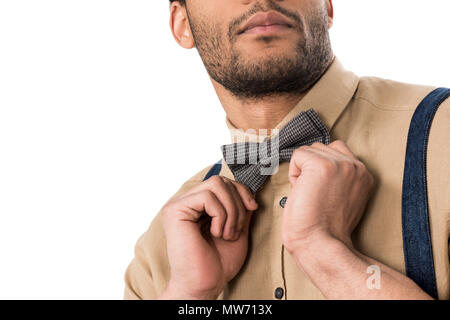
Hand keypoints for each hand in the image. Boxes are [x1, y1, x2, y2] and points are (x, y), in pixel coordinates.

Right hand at [159, 176, 257, 299]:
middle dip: (237, 203)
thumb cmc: (218, 262)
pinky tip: (216, 233)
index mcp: (199, 204)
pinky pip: (207, 198)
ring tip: (227, 234)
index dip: (242, 192)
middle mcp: (186, 201)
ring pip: (216, 185)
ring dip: (230, 211)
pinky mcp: (175, 211)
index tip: (252, 209)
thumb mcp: (237, 228)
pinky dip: (220, 216)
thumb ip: (240, 207)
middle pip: (220, 180)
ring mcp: (179, 204)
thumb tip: (249, 189)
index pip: (223, 182)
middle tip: (235, 230)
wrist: (205, 284)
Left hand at [282, 140, 374, 255]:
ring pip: (309, 150)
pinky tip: (301, 191)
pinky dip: (293, 173)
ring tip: (309, 194)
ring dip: (302, 170)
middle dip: (311, 168)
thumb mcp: (343, 198)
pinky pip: (297, 155)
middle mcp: (356, 166)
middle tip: (314, 195)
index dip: (322, 170)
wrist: (319, 243)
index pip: (337, 152)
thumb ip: (340, 178)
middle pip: (321, 148)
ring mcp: (341, 164)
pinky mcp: (322, 166)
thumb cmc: (324, 227)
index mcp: (364, 175)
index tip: (322, 194)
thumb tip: (317, 163)